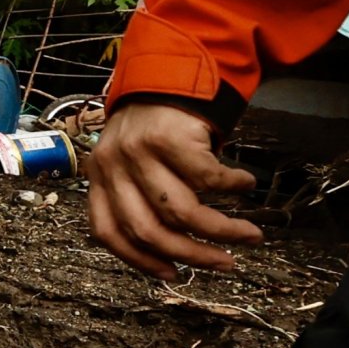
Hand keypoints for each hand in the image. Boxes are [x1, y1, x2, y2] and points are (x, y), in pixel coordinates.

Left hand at [85, 101, 263, 276]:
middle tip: (226, 264)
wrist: (170, 72)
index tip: (174, 275)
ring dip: (223, 230)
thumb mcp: (134, 167)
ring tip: (249, 235)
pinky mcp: (169, 136)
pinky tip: (246, 185)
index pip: (109, 233)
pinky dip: (232, 187)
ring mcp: (138, 151)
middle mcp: (112, 166)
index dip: (140, 261)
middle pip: (148, 230)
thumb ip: (143, 202)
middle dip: (193, 255)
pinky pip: (207, 177)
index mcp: (99, 179)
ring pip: (182, 211)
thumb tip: (175, 255)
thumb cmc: (156, 130)